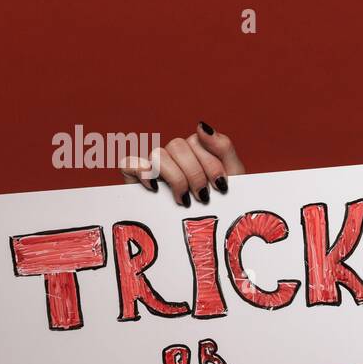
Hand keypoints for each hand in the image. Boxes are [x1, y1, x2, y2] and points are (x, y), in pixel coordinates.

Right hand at [118, 122, 246, 206]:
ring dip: (175, 178)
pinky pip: (129, 164)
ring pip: (158, 155)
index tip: (221, 186)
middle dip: (195, 173)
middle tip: (204, 197)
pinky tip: (156, 189)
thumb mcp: (233, 177)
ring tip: (185, 200)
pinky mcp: (135, 182)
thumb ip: (223, 147)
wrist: (208, 237)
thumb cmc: (222, 207)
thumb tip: (200, 125)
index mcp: (195, 152)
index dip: (209, 163)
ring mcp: (154, 169)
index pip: (195, 141)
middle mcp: (173, 158)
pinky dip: (141, 172)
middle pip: (176, 145)